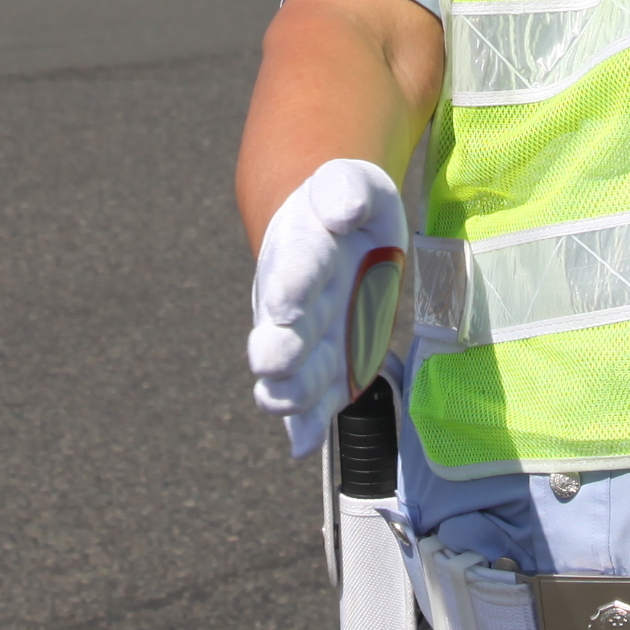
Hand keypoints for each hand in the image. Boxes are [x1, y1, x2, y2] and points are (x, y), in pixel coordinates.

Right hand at [246, 156, 406, 458]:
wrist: (337, 236)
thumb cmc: (346, 208)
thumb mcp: (352, 185)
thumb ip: (345, 192)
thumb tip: (341, 211)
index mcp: (299, 251)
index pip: (295, 268)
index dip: (291, 286)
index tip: (286, 304)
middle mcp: (291, 305)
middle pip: (278, 336)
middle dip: (277, 350)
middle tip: (277, 358)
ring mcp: (305, 342)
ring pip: (288, 378)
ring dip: (290, 391)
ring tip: (291, 400)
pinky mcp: (329, 371)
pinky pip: (312, 405)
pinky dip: (305, 426)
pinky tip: (303, 444)